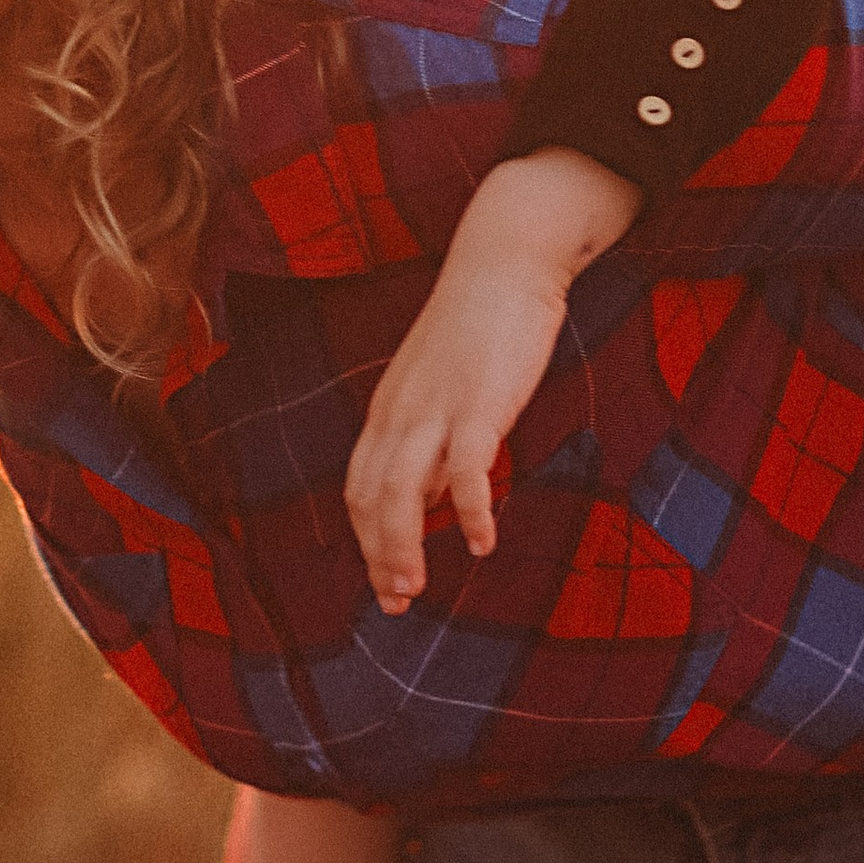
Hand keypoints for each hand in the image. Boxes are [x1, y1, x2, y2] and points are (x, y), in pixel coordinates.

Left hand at [344, 150, 640, 614]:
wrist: (504, 260)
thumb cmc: (479, 324)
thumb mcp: (441, 384)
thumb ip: (432, 437)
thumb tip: (435, 496)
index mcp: (388, 411)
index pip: (359, 488)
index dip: (366, 541)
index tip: (383, 583)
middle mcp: (400, 414)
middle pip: (371, 499)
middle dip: (378, 557)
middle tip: (395, 603)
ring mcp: (436, 409)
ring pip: (401, 494)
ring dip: (404, 548)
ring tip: (416, 590)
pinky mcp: (480, 403)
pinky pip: (467, 470)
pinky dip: (471, 512)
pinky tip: (482, 543)